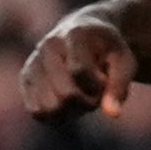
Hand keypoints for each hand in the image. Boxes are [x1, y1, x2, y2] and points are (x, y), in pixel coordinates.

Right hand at [20, 2, 139, 121]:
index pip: (79, 71)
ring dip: (70, 111)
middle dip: (86, 102)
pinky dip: (55, 115)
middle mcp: (48, 46)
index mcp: (74, 34)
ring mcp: (34, 62)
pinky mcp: (26, 78)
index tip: (105, 80)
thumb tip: (112, 114)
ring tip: (80, 95)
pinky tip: (67, 102)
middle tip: (95, 92)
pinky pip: (36, 112)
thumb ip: (120, 86)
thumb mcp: (124, 61)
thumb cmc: (108, 49)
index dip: (98, 86)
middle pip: (65, 94)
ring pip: (48, 107)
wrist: (85, 33)